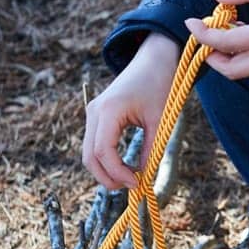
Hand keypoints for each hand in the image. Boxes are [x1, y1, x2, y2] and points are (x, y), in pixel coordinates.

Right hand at [82, 33, 179, 189]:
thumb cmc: (159, 85)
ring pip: (88, 153)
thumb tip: (145, 179)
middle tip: (131, 188)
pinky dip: (105, 160)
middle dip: (107, 177)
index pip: (103, 152)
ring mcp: (92, 113)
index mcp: (109, 110)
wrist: (153, 60)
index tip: (137, 183)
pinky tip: (124, 168)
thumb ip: (151, 150)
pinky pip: (94, 144)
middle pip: (89, 157)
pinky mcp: (96, 116)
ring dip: (105, 171)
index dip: (118, 173)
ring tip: (129, 180)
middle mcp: (94, 111)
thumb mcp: (160, 120)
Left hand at [184, 0, 248, 79]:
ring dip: (228, 56)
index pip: (227, 43)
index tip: (190, 22)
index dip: (203, 35)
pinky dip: (244, 54)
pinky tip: (244, 31)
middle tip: (204, 33)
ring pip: (245, 71)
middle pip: (232, 70)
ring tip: (225, 28)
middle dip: (211, 55)